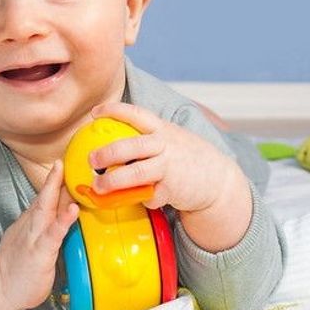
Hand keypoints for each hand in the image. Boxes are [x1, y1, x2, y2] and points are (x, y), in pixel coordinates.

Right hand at [0, 160, 78, 309]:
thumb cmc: (19, 266)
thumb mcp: (30, 240)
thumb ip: (43, 225)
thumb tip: (60, 209)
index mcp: (30, 223)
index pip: (43, 198)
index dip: (53, 180)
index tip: (63, 163)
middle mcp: (31, 227)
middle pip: (42, 198)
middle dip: (52, 178)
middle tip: (61, 160)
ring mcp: (34, 238)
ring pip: (45, 210)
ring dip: (53, 191)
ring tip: (63, 174)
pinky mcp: (40, 254)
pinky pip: (53, 234)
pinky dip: (63, 221)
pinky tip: (72, 210)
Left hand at [88, 102, 251, 250]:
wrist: (217, 179)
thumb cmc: (184, 158)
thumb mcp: (169, 139)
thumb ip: (146, 139)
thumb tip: (110, 144)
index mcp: (161, 129)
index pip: (136, 114)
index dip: (114, 111)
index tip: (95, 112)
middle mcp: (165, 145)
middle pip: (132, 146)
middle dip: (108, 152)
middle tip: (91, 159)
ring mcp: (169, 167)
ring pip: (136, 173)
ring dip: (114, 181)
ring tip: (98, 186)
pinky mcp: (173, 189)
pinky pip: (149, 195)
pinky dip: (142, 199)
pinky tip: (142, 198)